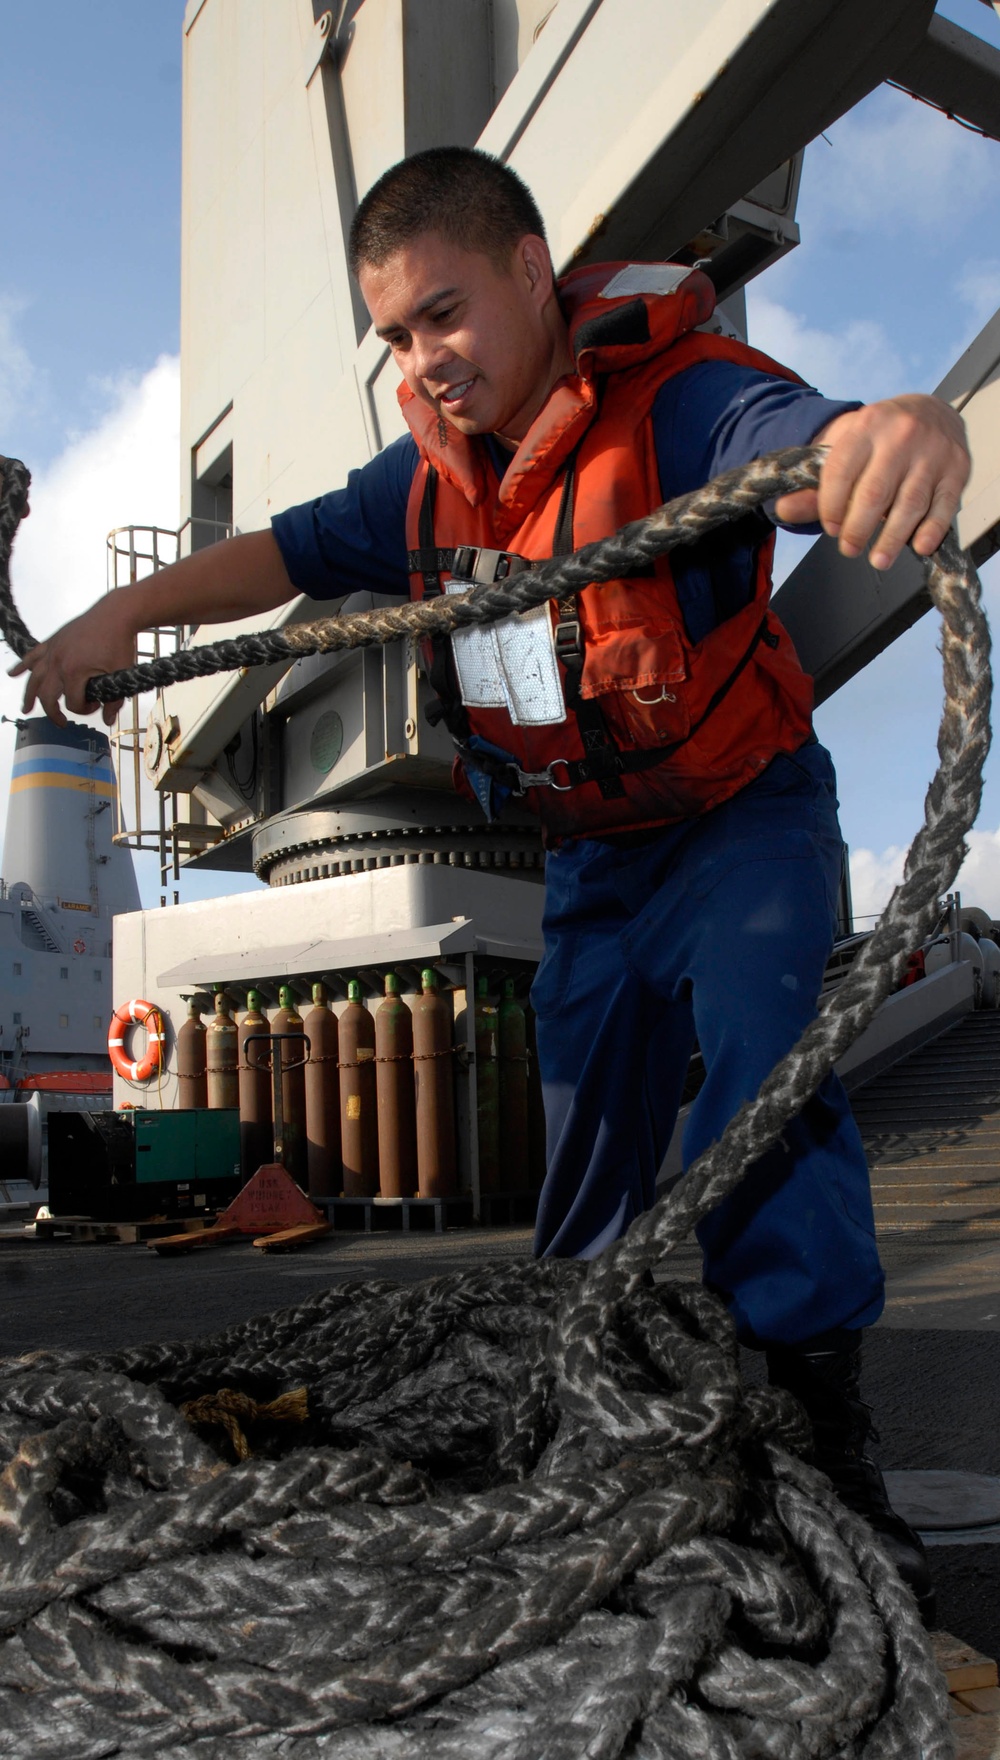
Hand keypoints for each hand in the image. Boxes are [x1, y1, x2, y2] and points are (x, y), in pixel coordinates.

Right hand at [8, 596, 137, 726]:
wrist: (115, 614)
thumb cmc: (119, 642)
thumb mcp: (120, 673)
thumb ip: (114, 700)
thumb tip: (108, 720)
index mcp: (74, 672)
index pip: (73, 703)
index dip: (85, 710)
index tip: (97, 704)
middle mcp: (58, 662)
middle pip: (47, 695)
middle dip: (53, 712)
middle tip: (61, 722)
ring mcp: (53, 651)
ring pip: (34, 678)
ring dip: (29, 695)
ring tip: (26, 708)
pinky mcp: (53, 641)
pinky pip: (33, 655)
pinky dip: (22, 665)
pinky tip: (13, 673)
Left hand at [774, 393, 969, 569]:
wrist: (929, 410)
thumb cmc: (881, 438)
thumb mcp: (846, 449)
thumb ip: (816, 484)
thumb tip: (782, 509)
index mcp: (866, 426)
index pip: (841, 472)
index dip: (830, 507)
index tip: (830, 528)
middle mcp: (901, 435)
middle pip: (874, 493)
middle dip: (858, 529)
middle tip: (849, 549)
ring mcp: (932, 452)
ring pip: (909, 503)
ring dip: (891, 538)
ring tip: (878, 560)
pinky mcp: (957, 468)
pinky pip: (944, 505)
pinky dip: (931, 529)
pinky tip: (918, 546)